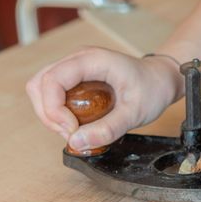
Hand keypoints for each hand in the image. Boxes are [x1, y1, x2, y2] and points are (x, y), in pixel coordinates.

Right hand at [26, 47, 180, 150]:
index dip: (54, 109)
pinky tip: (76, 124)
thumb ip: (107, 129)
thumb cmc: (152, 89)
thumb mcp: (135, 113)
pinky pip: (52, 94)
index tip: (72, 130)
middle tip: (72, 133)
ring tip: (74, 131)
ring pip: (41, 89)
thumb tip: (76, 142)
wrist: (161, 79)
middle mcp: (77, 59)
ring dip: (50, 115)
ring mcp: (74, 67)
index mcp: (91, 60)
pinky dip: (57, 113)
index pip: (52, 80)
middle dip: (49, 114)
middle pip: (39, 84)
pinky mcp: (75, 78)